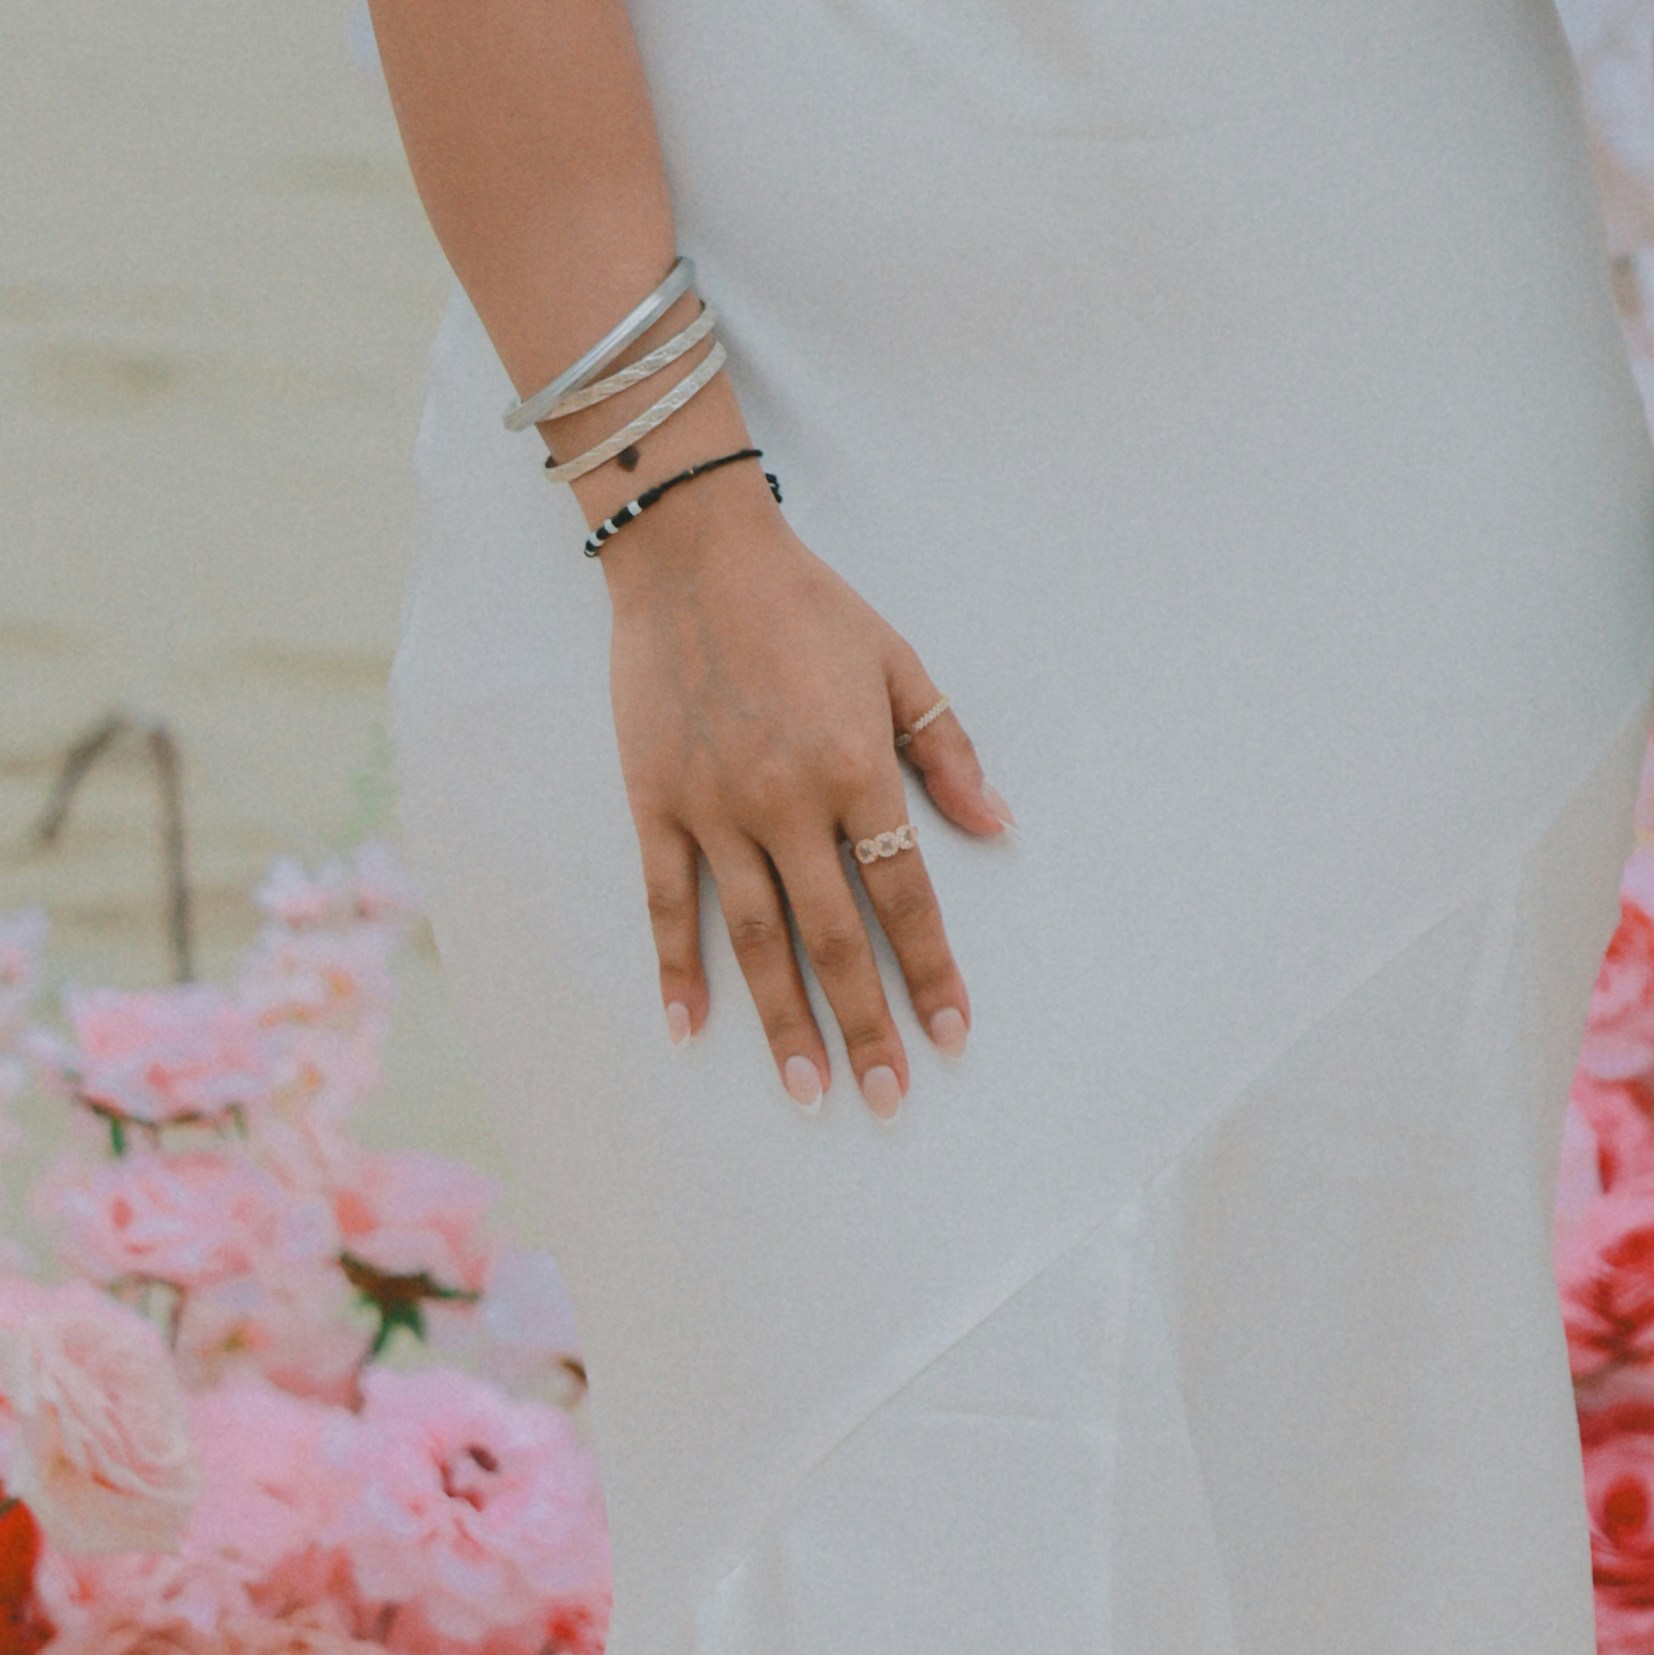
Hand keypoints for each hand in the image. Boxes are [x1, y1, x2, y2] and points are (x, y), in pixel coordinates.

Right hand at [604, 466, 1010, 1106]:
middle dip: (867, 1027)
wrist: (695, 553)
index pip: (904, 896)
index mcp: (856, 769)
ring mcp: (715, 809)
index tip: (954, 1033)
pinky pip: (667, 902)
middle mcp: (787, 803)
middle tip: (889, 1101)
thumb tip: (997, 825)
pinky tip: (691, 1029)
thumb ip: (945, 751)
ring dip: (784, 1023)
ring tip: (809, 1093)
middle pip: (834, 939)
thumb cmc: (807, 606)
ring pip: (755, 939)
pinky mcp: (656, 803)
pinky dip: (676, 970)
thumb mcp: (897, 663)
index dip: (931, 970)